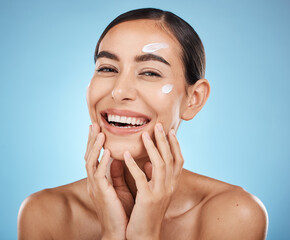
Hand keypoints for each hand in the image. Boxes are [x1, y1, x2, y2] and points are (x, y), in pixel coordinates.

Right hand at [85, 123, 132, 239]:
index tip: (98, 128)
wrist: (120, 230)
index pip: (95, 156)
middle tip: (94, 124)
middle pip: (89, 155)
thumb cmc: (120, 209)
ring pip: (90, 162)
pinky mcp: (100, 193)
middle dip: (91, 140)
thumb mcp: (118, 187)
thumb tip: (118, 157)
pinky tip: (107, 151)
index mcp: (98, 179)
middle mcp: (94, 181)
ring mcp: (95, 187)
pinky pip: (98, 175)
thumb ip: (116, 173)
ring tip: (100, 133)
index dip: (95, 143)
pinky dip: (102, 162)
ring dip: (95, 147)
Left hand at [124, 123, 183, 239]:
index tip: (171, 131)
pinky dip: (133, 165)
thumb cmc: (146, 212)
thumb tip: (148, 161)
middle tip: (159, 125)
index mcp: (171, 185)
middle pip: (170, 159)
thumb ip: (153, 176)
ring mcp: (160, 193)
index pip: (178, 161)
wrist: (144, 236)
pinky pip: (141, 177)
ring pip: (159, 164)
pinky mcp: (148, 199)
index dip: (176, 145)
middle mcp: (169, 187)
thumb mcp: (153, 192)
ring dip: (152, 148)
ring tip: (144, 134)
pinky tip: (125, 154)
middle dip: (165, 141)